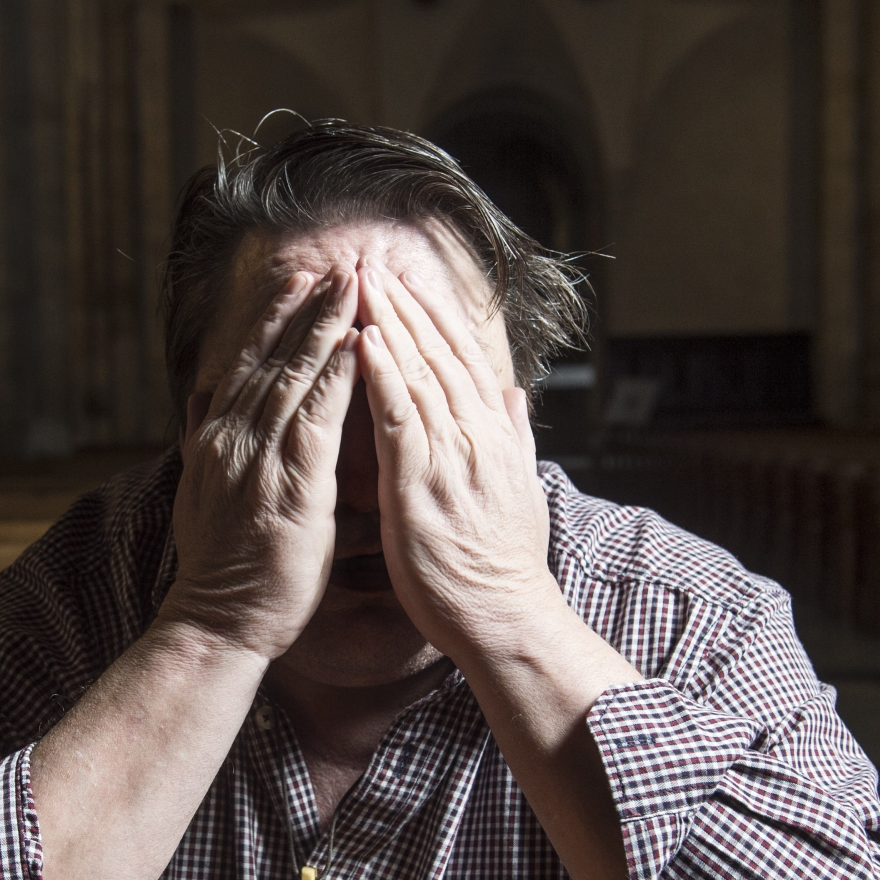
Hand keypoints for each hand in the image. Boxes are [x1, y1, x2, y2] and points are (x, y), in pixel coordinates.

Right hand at [159, 268, 359, 660]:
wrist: (218, 622)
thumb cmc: (224, 568)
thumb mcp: (203, 492)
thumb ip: (203, 442)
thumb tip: (199, 400)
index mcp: (218, 440)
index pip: (249, 367)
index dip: (274, 321)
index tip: (297, 282)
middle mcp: (234, 439)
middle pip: (274, 359)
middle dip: (306, 308)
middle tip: (337, 264)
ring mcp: (260, 461)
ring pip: (296, 377)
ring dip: (326, 326)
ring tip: (353, 285)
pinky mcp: (292, 487)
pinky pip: (318, 419)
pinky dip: (336, 378)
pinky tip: (356, 346)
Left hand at [357, 265, 559, 663]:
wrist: (506, 617)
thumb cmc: (503, 565)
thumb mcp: (520, 490)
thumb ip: (516, 437)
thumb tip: (515, 396)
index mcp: (495, 436)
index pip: (462, 360)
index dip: (433, 317)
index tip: (406, 281)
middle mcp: (477, 435)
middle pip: (439, 353)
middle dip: (404, 303)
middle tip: (370, 262)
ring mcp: (453, 455)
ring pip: (420, 372)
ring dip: (389, 321)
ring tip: (360, 282)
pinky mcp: (424, 482)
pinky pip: (400, 416)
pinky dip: (384, 374)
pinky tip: (366, 340)